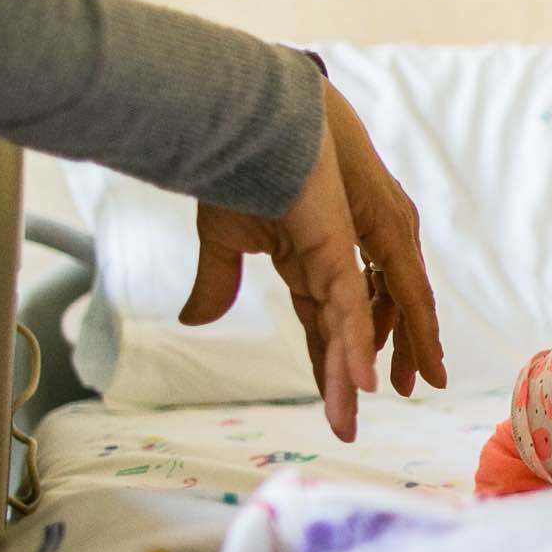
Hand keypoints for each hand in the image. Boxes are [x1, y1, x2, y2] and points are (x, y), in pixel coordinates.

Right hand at [184, 80, 446, 441]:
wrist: (246, 124)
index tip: (335, 406)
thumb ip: (216, 284)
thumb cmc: (240, 169)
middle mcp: (331, 268)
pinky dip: (352, 345)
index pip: (322, 330)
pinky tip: (359, 382)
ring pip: (350, 330)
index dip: (327, 367)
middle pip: (343, 338)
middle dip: (345, 383)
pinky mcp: (333, 251)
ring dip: (350, 375)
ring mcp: (336, 261)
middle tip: (347, 427)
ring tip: (353, 414)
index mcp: (309, 266)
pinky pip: (347, 307)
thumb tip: (192, 322)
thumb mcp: (224, 239)